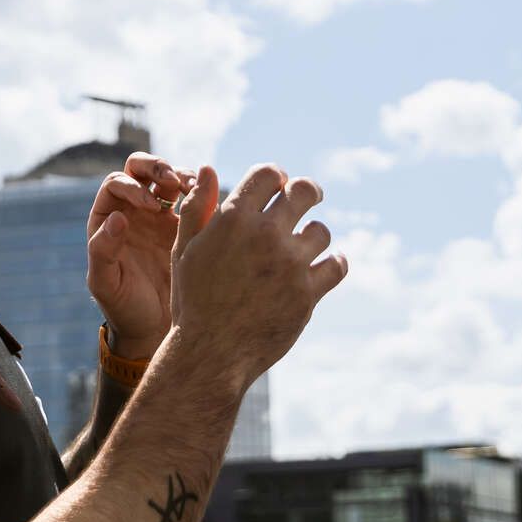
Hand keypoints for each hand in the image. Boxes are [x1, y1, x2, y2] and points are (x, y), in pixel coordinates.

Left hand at [87, 154, 219, 358]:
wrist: (156, 329)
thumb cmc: (124, 308)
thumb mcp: (105, 284)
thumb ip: (102, 251)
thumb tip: (116, 218)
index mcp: (107, 218)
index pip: (116, 183)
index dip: (133, 187)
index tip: (151, 207)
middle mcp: (132, 210)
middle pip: (140, 169)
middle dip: (156, 167)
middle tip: (173, 181)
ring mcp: (160, 215)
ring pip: (168, 178)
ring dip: (181, 174)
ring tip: (195, 188)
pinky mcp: (185, 225)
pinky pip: (193, 198)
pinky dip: (201, 192)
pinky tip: (210, 201)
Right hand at [168, 163, 346, 389]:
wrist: (210, 353)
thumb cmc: (193, 299)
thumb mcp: (185, 250)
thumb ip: (197, 208)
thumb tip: (208, 168)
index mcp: (234, 218)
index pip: (269, 174)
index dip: (277, 177)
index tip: (279, 186)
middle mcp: (265, 235)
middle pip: (304, 191)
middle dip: (308, 191)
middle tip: (310, 196)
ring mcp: (290, 264)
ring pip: (321, 231)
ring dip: (314, 234)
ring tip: (305, 245)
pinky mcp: (308, 293)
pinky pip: (337, 266)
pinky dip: (334, 264)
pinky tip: (327, 266)